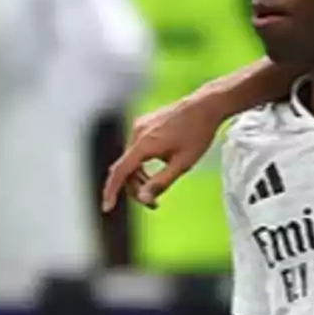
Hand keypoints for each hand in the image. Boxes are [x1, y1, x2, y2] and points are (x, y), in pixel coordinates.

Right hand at [101, 97, 225, 211]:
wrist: (206, 106)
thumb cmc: (198, 134)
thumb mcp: (183, 164)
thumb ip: (161, 182)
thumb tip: (144, 198)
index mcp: (144, 144)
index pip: (120, 172)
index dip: (111, 191)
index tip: (107, 208)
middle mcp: (137, 133)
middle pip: (126, 168)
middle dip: (136, 188)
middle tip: (154, 204)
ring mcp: (140, 126)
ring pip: (131, 159)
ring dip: (140, 176)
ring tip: (158, 189)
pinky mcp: (145, 123)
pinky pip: (137, 148)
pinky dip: (142, 162)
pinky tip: (160, 167)